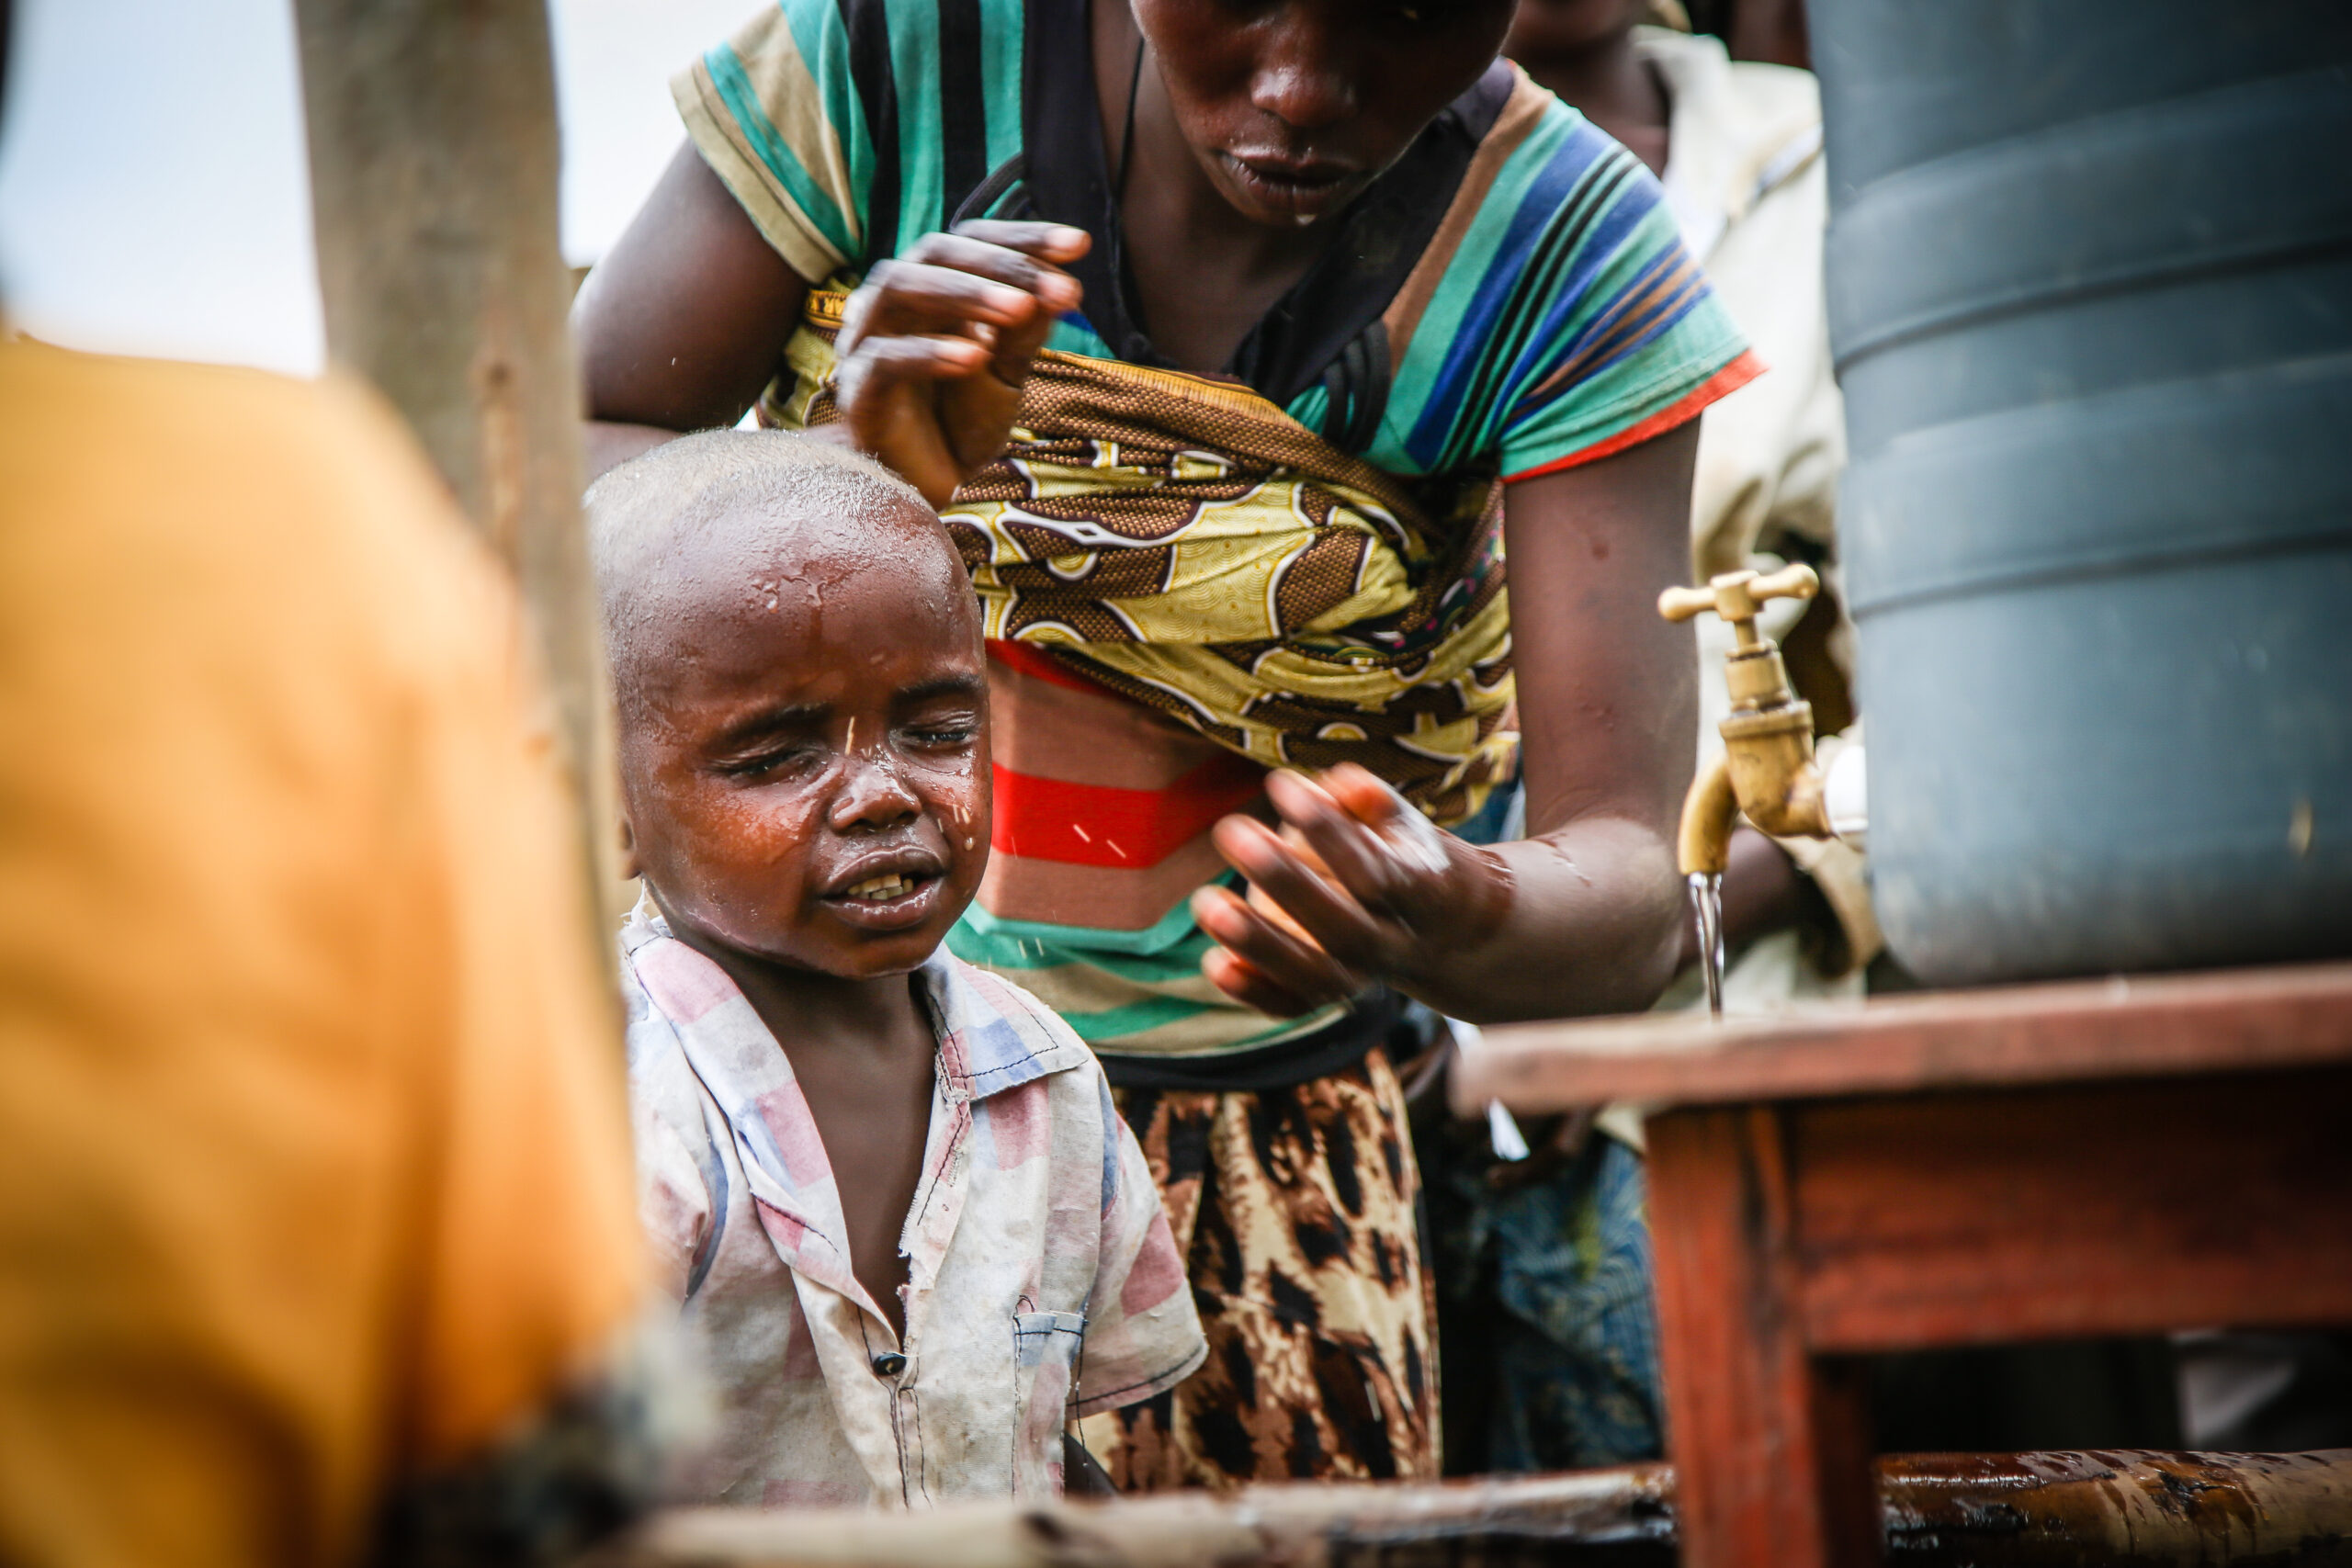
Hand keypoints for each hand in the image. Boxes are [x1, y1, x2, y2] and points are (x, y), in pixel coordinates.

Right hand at [831, 221, 1088, 505]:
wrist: (925, 486)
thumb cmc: (961, 421)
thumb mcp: (1007, 374)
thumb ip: (1023, 333)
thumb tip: (1054, 288)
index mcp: (931, 287)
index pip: (971, 240)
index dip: (1023, 238)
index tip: (1080, 245)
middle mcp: (894, 302)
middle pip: (934, 252)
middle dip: (1002, 265)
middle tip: (1061, 288)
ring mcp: (867, 340)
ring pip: (899, 287)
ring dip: (965, 293)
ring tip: (1021, 310)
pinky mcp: (857, 389)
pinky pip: (884, 358)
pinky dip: (930, 352)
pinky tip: (975, 357)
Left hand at [1192, 765, 1514, 1016]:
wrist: (1427, 927)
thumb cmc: (1395, 852)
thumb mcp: (1398, 820)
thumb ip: (1369, 799)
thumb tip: (1338, 784)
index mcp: (1419, 895)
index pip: (1376, 871)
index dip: (1329, 831)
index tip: (1280, 783)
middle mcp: (1389, 944)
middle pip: (1343, 929)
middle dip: (1286, 882)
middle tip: (1230, 829)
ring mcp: (1356, 976)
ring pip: (1313, 975)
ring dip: (1257, 943)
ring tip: (1205, 902)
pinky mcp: (1321, 996)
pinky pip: (1289, 1005)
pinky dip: (1253, 991)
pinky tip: (1214, 963)